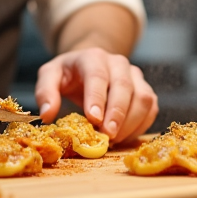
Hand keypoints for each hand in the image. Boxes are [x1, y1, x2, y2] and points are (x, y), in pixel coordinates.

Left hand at [35, 48, 156, 143]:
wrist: (90, 65)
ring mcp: (135, 76)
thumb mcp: (50, 76)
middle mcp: (118, 63)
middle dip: (117, 114)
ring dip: (130, 123)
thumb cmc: (69, 74)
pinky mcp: (145, 90)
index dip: (97, 98)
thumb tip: (47, 114)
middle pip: (124, 87)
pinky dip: (140, 126)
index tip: (94, 120)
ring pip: (143, 98)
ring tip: (113, 140)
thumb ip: (45, 92)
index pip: (98, 75)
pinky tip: (124, 137)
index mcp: (93, 57)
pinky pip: (151, 109)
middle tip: (107, 136)